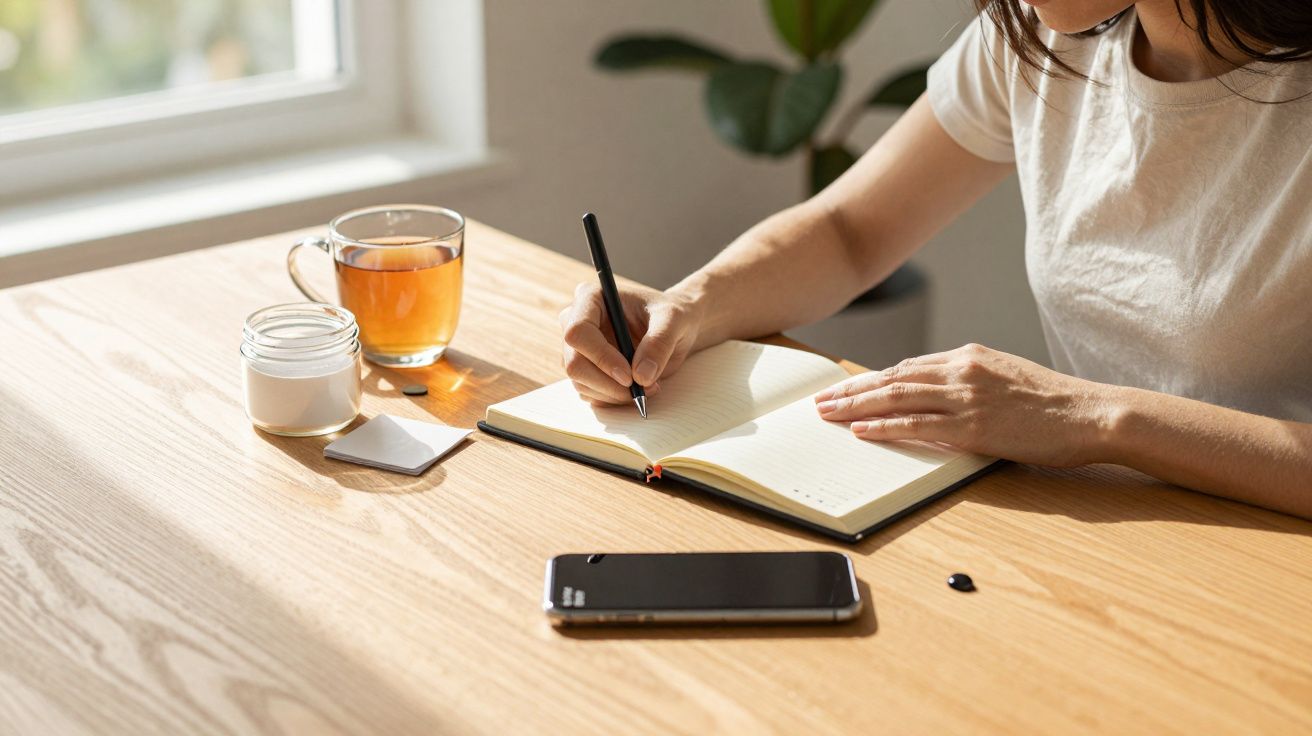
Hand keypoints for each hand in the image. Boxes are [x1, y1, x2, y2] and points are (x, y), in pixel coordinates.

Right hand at [559, 283, 702, 404]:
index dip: (600, 357)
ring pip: (581, 382)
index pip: (578, 332)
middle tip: (640, 389)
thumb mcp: (673, 321)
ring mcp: (579, 348)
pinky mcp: (586, 369)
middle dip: (607, 383)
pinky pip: (590, 393)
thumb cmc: (671, 315)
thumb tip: (641, 376)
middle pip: (574, 362)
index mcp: (591, 298)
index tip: (628, 376)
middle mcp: (576, 322)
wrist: (674, 329)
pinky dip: (614, 398)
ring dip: (614, 393)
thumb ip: (659, 343)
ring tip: (649, 386)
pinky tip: (638, 389)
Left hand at [813, 343, 1111, 465]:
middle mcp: (961, 370)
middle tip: (822, 400)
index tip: (849, 388)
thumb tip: (937, 395)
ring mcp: (965, 398)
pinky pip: (917, 426)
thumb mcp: (1007, 377)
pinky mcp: (972, 427)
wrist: (1091, 413)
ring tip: (828, 414)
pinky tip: (862, 431)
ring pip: (896, 398)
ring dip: (856, 407)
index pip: (908, 366)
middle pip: (892, 378)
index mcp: (969, 356)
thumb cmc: (1054, 403)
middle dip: (853, 391)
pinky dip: (885, 427)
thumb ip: (971, 381)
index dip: (873, 379)